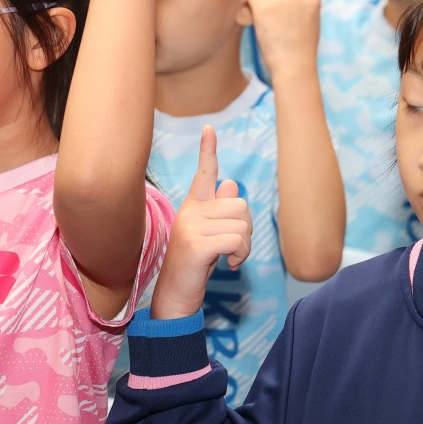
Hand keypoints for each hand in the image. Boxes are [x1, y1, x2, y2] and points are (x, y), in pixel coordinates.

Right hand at [149, 127, 253, 319]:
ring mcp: (190, 226)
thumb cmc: (196, 265)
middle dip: (246, 229)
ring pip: (242, 224)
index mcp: (193, 206)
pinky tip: (228, 265)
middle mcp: (190, 211)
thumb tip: (232, 183)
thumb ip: (220, 210)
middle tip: (233, 248)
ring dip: (244, 246)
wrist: (176, 295)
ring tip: (229, 258)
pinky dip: (240, 255)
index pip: (204, 173)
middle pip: (241, 205)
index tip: (210, 128)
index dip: (208, 150)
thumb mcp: (210, 234)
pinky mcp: (196, 244)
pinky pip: (236, 241)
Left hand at [247, 0, 326, 71]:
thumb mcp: (308, 27)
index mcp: (313, 2)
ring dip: (261, 1)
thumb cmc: (299, 54)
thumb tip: (275, 1)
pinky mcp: (264, 7)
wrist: (294, 65)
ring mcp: (282, 0)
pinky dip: (248, 4)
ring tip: (267, 24)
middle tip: (276, 20)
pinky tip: (252, 16)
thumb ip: (298, 10)